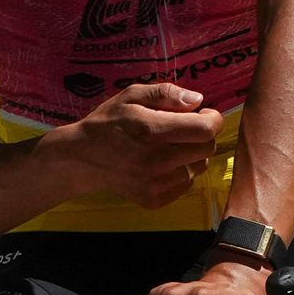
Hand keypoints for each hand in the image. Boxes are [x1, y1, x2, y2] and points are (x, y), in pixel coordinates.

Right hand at [50, 79, 224, 208]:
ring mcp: (155, 184)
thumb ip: (166, 94)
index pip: (206, 130)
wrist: (81, 158)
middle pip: (207, 148)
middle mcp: (156, 161)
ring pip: (199, 166)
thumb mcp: (131, 96)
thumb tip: (198, 100)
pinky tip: (161, 163)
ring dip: (192, 154)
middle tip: (184, 128)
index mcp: (151, 131)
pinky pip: (186, 184)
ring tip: (169, 146)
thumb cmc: (108, 122)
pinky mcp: (153, 199)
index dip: (212, 119)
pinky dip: (180, 172)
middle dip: (202, 135)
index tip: (203, 114)